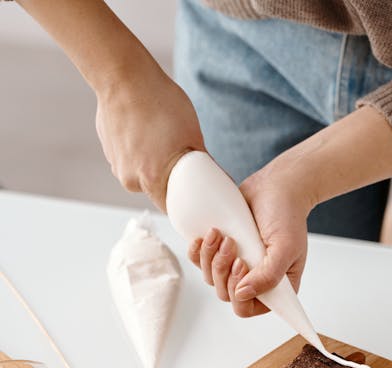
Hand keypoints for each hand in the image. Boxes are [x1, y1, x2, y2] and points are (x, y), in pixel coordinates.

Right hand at [96, 56, 204, 209]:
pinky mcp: (108, 150)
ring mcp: (116, 165)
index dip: (184, 203)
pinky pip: (129, 159)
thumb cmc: (160, 102)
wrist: (122, 76)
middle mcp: (130, 178)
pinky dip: (138, 150)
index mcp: (150, 181)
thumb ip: (203, 165)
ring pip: (141, 173)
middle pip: (156, 190)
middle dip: (169, 179)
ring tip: (160, 136)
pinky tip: (144, 130)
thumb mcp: (193, 136)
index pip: (171, 207)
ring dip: (152, 163)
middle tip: (180, 156)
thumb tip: (221, 182)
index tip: (193, 195)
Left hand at [188, 152, 313, 316]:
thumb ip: (268, 275)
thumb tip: (242, 294)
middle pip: (225, 294)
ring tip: (221, 235)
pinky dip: (199, 252)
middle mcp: (254, 281)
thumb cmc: (287, 216)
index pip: (247, 309)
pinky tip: (204, 237)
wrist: (275, 187)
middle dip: (223, 270)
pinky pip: (200, 263)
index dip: (238, 295)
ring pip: (211, 279)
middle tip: (231, 244)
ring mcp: (236, 267)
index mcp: (274, 288)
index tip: (242, 265)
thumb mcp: (285, 247)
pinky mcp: (221, 252)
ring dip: (211, 258)